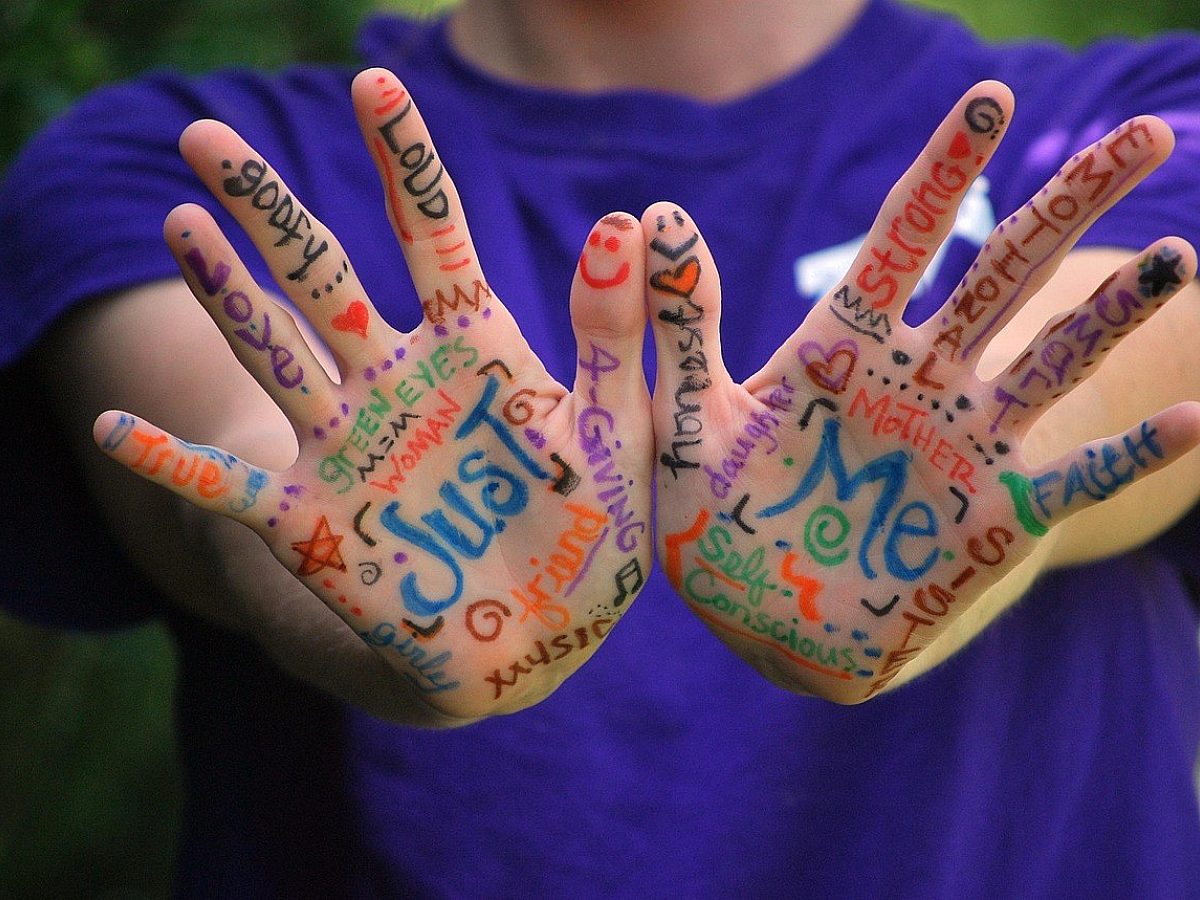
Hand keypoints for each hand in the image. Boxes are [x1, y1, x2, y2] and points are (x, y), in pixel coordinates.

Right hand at [94, 68, 651, 719]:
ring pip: (270, 352)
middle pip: (320, 275)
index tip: (375, 79)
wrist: (536, 639)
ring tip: (178, 221)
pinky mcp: (308, 521)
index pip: (430, 235)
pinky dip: (173, 465)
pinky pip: (226, 487)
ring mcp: (344, 446)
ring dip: (222, 293)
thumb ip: (614, 336)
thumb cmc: (589, 534)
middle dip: (267, 208)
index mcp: (473, 351)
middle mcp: (394, 381)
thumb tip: (626, 221)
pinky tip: (116, 433)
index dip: (403, 161)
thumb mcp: (615, 433)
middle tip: (206, 134)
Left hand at [645, 81, 1199, 702]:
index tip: (988, 100)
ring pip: (1051, 360)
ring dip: (1114, 312)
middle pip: (1003, 276)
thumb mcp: (689, 417)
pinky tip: (1195, 419)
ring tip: (1180, 255)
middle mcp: (918, 379)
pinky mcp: (993, 515)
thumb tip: (652, 212)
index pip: (902, 241)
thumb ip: (680, 325)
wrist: (761, 615)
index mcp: (845, 348)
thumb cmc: (719, 515)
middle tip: (1147, 135)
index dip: (944, 172)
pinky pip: (1070, 481)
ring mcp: (963, 443)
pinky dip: (1128, 455)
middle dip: (1068, 207)